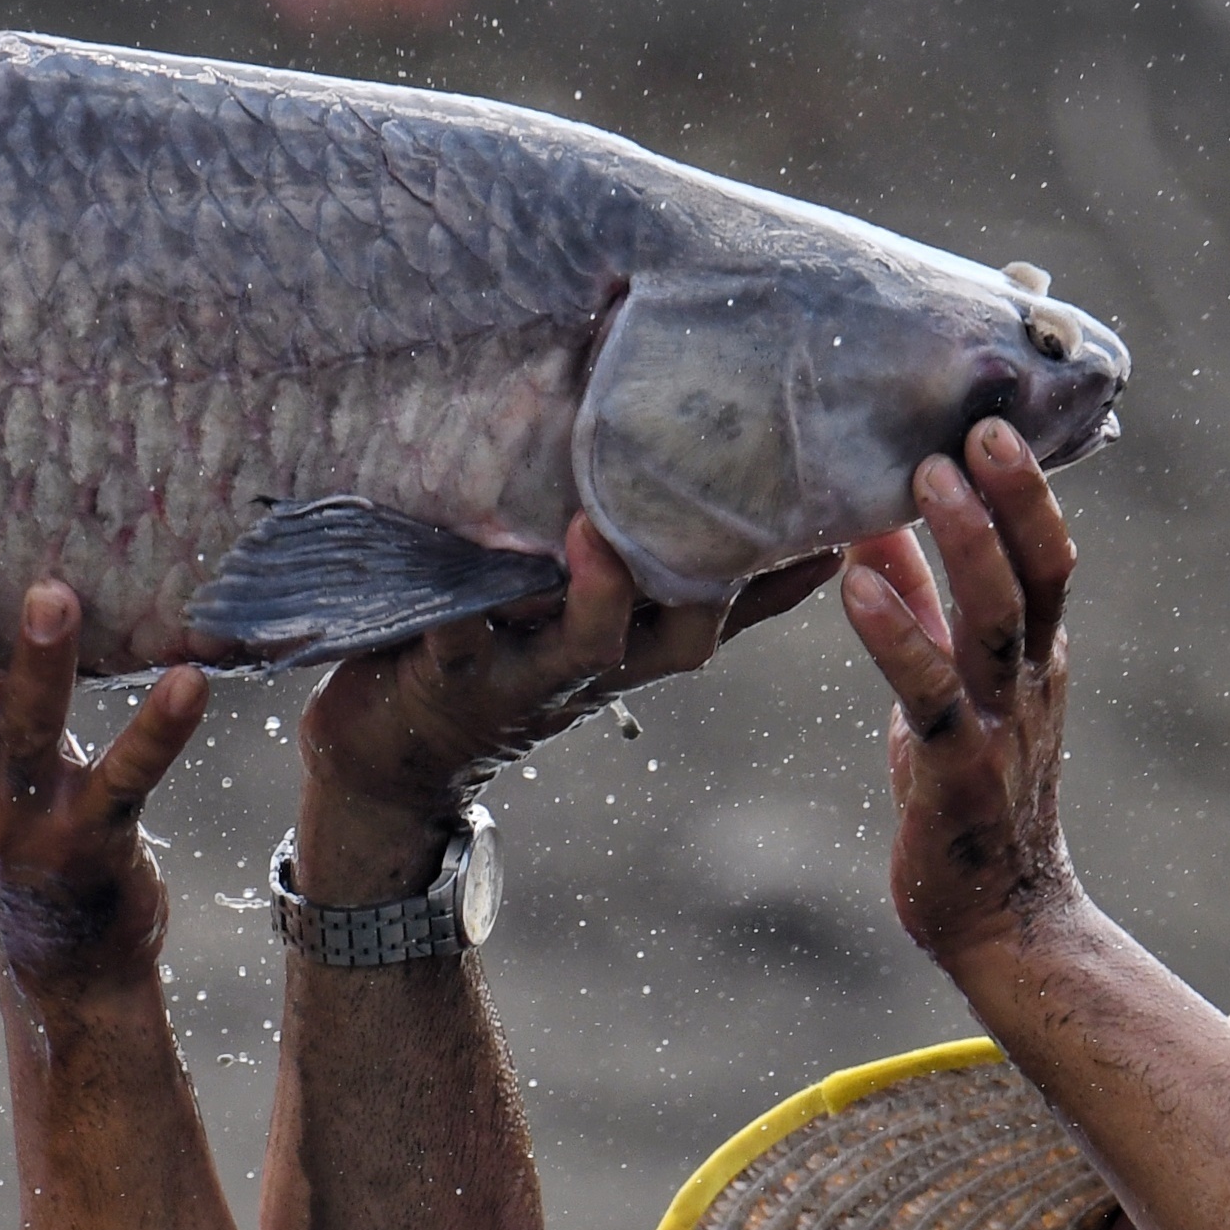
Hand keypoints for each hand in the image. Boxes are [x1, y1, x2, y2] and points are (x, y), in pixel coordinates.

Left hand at [296, 520, 836, 878]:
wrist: (384, 756)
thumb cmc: (484, 654)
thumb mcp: (564, 607)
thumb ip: (624, 553)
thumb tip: (676, 473)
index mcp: (632, 641)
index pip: (731, 607)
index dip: (787, 576)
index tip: (845, 522)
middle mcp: (595, 662)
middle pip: (685, 637)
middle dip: (715, 585)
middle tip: (740, 518)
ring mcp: (526, 674)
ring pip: (586, 643)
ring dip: (596, 593)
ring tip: (593, 531)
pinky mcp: (450, 676)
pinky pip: (460, 640)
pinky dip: (459, 608)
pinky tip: (458, 554)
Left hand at [840, 419, 1079, 971]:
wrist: (1000, 922)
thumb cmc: (967, 792)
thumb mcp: (949, 684)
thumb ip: (921, 605)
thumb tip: (869, 521)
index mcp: (1035, 655)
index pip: (1046, 556)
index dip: (1027, 489)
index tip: (994, 416)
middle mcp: (1031, 682)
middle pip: (1038, 573)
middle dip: (1013, 496)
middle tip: (978, 425)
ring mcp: (1001, 727)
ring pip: (998, 622)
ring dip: (966, 546)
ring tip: (928, 478)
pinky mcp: (957, 775)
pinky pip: (929, 695)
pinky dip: (896, 637)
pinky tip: (856, 588)